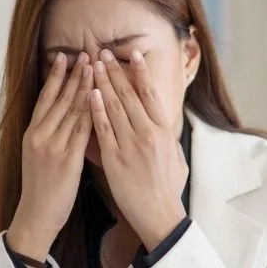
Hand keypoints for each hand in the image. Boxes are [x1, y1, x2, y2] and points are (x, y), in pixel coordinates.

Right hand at [7, 52, 93, 262]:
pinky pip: (82, 130)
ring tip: (96, 67)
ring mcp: (52, 146)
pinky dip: (92, 111)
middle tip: (87, 52)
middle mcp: (40, 136)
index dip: (56, 76)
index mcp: (32, 134)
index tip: (66, 57)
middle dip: (75, 74)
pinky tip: (101, 98)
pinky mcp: (66, 159)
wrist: (36, 216)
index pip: (45, 98)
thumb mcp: (37, 158)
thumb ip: (48, 137)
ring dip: (85, 86)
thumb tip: (60, 119)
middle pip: (60, 99)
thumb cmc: (41, 190)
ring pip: (72, 110)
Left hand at [90, 49, 187, 252]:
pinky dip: (96, 110)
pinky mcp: (115, 159)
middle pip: (130, 95)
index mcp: (164, 132)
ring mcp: (131, 145)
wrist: (159, 216)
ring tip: (93, 65)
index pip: (151, 95)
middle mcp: (149, 134)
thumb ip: (171, 139)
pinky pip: (103, 130)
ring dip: (102, 83)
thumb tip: (168, 124)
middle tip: (103, 52)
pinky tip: (89, 94)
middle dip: (115, 71)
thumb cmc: (168, 190)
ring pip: (114, 107)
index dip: (140, 72)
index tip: (132, 54)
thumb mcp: (177, 159)